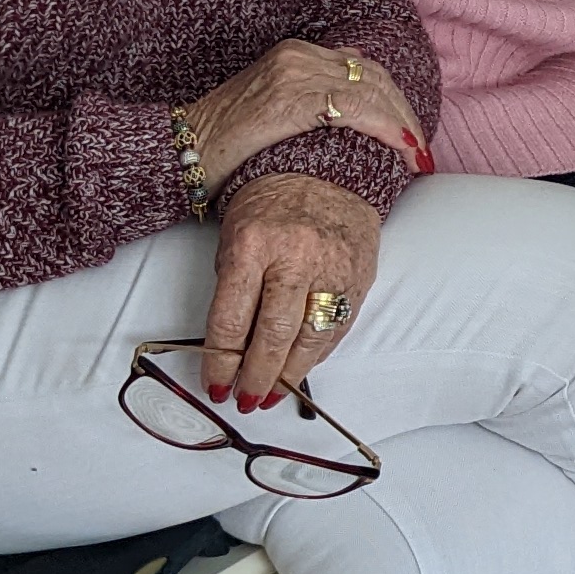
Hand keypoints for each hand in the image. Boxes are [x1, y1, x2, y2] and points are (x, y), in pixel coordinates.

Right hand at [177, 38, 424, 193]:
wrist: (183, 149)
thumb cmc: (228, 140)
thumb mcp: (276, 107)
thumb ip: (313, 98)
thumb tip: (358, 109)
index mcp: (296, 53)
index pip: (365, 69)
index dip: (395, 101)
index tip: (411, 134)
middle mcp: (298, 55)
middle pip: (375, 77)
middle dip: (405, 115)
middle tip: (421, 151)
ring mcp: (294, 73)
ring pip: (372, 91)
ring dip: (402, 125)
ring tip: (415, 156)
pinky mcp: (290, 98)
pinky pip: (355, 108)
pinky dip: (386, 128)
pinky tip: (400, 149)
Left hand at [202, 173, 382, 408]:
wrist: (329, 174)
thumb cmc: (273, 206)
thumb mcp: (235, 237)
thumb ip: (233, 290)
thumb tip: (228, 349)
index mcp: (253, 245)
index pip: (232, 318)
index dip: (221, 361)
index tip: (214, 384)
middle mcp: (296, 257)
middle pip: (274, 335)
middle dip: (256, 376)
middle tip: (245, 400)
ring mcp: (333, 270)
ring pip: (310, 339)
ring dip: (288, 375)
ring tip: (271, 396)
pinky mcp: (360, 280)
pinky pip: (336, 330)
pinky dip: (315, 355)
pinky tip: (299, 368)